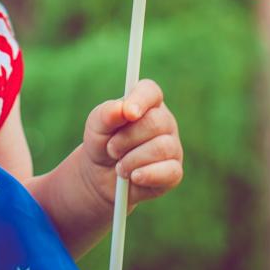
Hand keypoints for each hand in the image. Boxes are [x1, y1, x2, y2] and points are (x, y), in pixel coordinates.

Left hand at [80, 78, 182, 209]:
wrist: (100, 177)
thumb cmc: (101, 143)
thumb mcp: (96, 127)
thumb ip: (106, 114)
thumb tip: (122, 109)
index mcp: (146, 103)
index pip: (151, 91)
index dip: (141, 100)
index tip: (128, 113)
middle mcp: (164, 122)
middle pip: (156, 122)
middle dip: (127, 138)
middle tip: (111, 149)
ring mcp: (172, 146)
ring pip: (161, 148)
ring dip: (132, 160)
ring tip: (119, 167)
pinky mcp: (174, 172)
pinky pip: (170, 171)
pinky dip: (148, 175)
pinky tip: (134, 177)